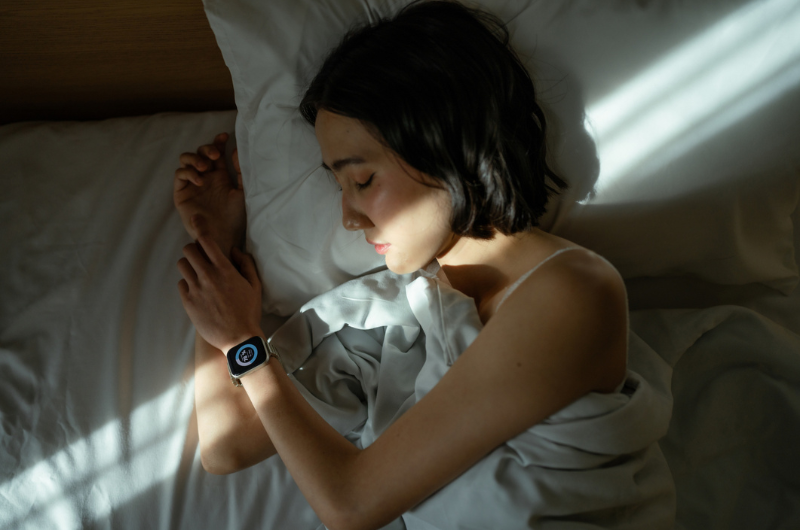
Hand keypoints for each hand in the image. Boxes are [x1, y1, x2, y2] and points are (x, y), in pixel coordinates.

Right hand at [173, 133, 245, 258]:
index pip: (216, 153)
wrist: (222, 236)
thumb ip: (240, 172)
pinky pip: (180, 175)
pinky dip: (188, 173)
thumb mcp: (242, 192)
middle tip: (215, 155)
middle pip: (199, 153)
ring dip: (194, 158)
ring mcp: (192, 184)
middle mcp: (205, 177)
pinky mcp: (181, 193)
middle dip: (206, 149)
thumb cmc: (234, 217)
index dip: (217, 142)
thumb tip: (236, 150)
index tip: (224, 136)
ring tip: (204, 167)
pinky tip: (199, 180)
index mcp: (219, 176)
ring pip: (186, 160)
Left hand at [177, 231, 262, 352]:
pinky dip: (188, 284)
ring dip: (189, 266)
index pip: (206, 241)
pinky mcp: (188, 302)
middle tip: (201, 257)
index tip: (196, 220)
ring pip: (182, 265)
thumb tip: (234, 251)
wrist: (238, 338)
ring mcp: (195, 289)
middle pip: (188, 250)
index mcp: (224, 269)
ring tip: (199, 274)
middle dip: (194, 250)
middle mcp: (207, 276)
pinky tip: (198, 292)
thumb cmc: (249, 311)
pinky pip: (181, 284)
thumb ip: (245, 264)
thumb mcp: (255, 285)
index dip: (200, 228)